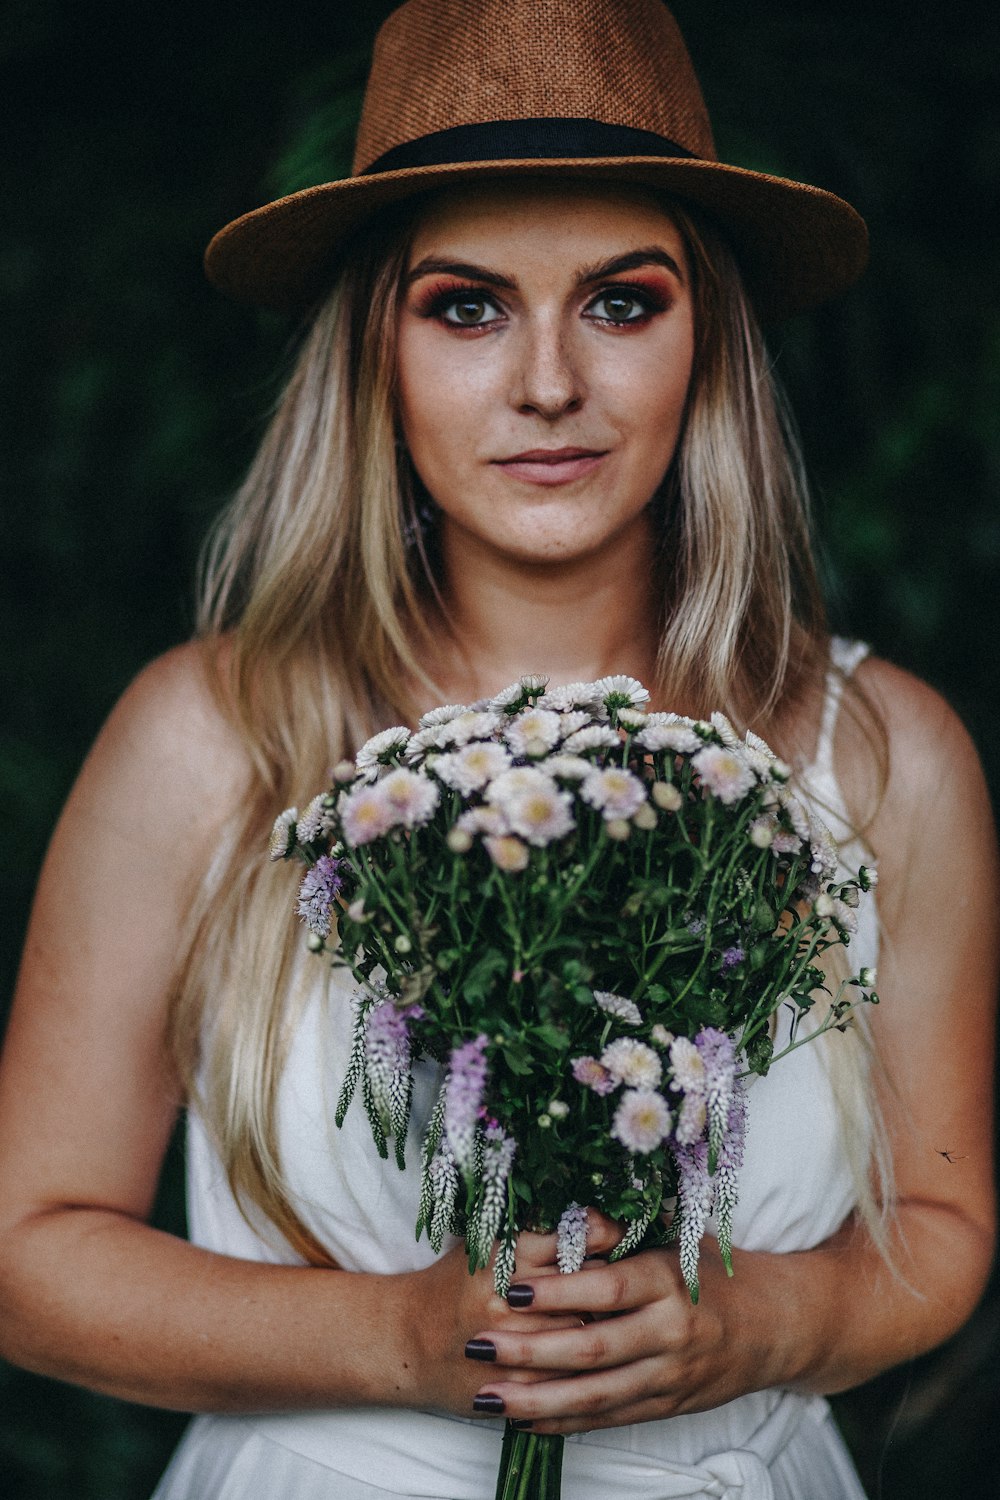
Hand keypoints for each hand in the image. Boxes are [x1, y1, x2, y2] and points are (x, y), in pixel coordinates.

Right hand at [400, 1211, 623, 1415]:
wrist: (408, 1342)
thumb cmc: (456, 1285)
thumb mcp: (490, 1245)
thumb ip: (541, 1235)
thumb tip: (604, 1225)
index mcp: (505, 1255)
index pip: (575, 1238)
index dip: (605, 1234)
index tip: (619, 1234)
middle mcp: (509, 1298)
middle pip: (590, 1286)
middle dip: (612, 1282)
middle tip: (624, 1278)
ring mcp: (514, 1346)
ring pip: (588, 1333)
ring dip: (608, 1325)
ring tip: (614, 1316)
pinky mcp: (517, 1386)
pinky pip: (573, 1378)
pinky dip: (591, 1366)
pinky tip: (597, 1356)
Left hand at [468, 1232, 779, 1434]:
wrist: (777, 1324)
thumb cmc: (714, 1270)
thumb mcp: (674, 1240)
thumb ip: (619, 1236)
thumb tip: (559, 1218)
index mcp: (669, 1282)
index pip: (607, 1289)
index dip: (558, 1292)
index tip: (511, 1288)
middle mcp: (671, 1333)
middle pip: (593, 1350)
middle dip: (530, 1352)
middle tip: (478, 1347)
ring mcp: (671, 1376)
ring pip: (596, 1396)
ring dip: (537, 1399)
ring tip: (488, 1398)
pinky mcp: (669, 1405)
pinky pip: (611, 1419)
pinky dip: (566, 1422)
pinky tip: (526, 1421)